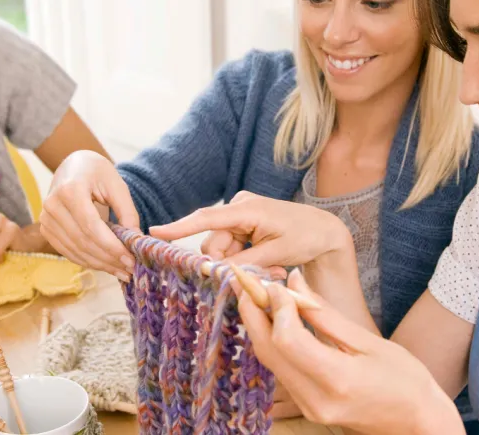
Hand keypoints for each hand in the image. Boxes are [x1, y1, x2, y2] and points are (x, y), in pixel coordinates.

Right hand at [39, 150, 139, 280]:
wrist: (74, 166)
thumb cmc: (98, 173)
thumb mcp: (117, 185)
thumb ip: (127, 212)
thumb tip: (135, 241)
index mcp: (70, 190)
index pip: (91, 227)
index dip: (111, 247)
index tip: (131, 260)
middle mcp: (53, 205)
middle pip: (83, 241)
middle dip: (108, 259)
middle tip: (130, 270)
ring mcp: (46, 219)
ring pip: (75, 250)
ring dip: (100, 265)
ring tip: (121, 271)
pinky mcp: (46, 229)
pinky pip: (68, 251)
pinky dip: (88, 261)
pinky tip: (106, 266)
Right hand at [149, 191, 351, 270]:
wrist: (323, 231)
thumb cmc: (304, 236)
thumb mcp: (275, 252)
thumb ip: (243, 262)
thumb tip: (215, 271)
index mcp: (246, 208)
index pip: (206, 218)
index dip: (179, 227)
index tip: (155, 233)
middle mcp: (237, 207)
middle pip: (213, 244)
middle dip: (228, 263)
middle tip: (260, 271)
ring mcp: (239, 216)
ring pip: (220, 250)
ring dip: (239, 264)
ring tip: (270, 267)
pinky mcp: (242, 225)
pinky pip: (230, 248)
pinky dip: (243, 259)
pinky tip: (267, 262)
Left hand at [237, 270, 463, 434]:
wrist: (417, 424)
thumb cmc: (405, 379)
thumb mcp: (368, 341)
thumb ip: (325, 314)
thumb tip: (294, 281)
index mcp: (338, 379)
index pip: (288, 339)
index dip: (275, 307)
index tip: (275, 283)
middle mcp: (316, 398)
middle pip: (268, 350)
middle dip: (253, 312)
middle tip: (247, 282)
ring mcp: (308, 407)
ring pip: (268, 360)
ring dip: (258, 325)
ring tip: (257, 295)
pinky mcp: (306, 408)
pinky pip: (279, 369)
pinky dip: (271, 341)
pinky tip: (273, 319)